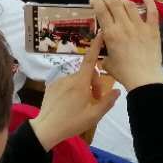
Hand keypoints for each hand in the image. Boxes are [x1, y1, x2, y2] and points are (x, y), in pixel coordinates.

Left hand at [29, 34, 119, 149]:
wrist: (46, 129)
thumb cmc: (72, 122)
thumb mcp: (94, 115)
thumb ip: (107, 102)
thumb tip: (117, 91)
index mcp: (80, 83)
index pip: (90, 60)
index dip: (96, 45)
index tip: (101, 33)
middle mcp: (69, 78)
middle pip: (87, 74)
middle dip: (94, 84)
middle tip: (96, 100)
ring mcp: (58, 81)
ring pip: (77, 80)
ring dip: (83, 88)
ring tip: (83, 105)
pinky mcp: (51, 86)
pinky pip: (67, 84)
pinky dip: (73, 90)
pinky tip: (71, 104)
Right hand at [92, 0, 162, 91]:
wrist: (144, 79)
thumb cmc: (123, 73)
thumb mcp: (106, 62)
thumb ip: (104, 50)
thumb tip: (104, 45)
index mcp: (111, 33)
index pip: (101, 10)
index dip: (96, 2)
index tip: (93, 1)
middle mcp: (124, 26)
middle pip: (114, 3)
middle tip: (105, 1)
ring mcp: (140, 26)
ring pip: (130, 5)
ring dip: (123, 1)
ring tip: (120, 4)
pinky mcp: (153, 29)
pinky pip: (152, 11)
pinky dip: (148, 1)